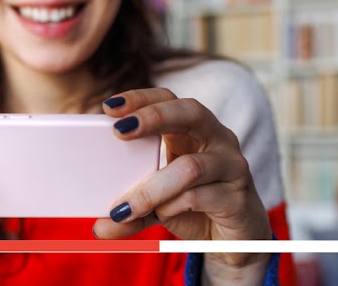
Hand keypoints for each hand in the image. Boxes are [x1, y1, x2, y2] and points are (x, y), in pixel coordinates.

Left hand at [93, 88, 272, 278]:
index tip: (108, 108)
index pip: (168, 99)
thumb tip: (100, 226)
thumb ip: (131, 210)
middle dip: (153, 117)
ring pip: (190, 166)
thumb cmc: (196, 208)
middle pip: (190, 112)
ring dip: (152, 187)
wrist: (236, 240)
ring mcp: (232, 166)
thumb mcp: (157, 205)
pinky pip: (200, 196)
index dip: (141, 98)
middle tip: (119, 131)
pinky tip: (161, 214)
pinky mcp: (238, 197)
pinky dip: (172, 206)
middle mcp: (217, 139)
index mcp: (193, 130)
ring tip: (125, 207)